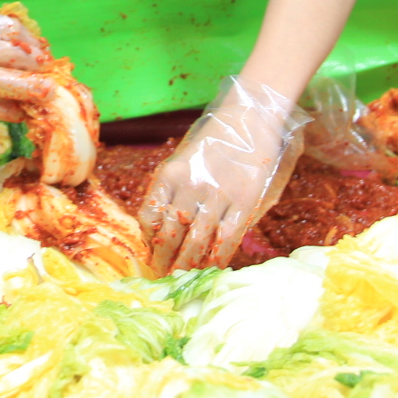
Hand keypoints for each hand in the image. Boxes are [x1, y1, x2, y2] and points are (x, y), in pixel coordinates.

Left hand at [138, 78, 307, 271]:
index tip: (148, 254)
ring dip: (187, 264)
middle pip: (170, 234)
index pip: (149, 215)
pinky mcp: (244, 203)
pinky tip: (213, 268)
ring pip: (196, 241)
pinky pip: (226, 238)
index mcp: (170, 174)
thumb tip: (164, 227)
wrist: (250, 118)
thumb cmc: (215, 141)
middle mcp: (190, 186)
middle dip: (164, 260)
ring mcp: (218, 195)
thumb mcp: (185, 159)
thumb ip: (175, 189)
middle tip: (161, 277)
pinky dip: (217, 257)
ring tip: (182, 279)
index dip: (148, 240)